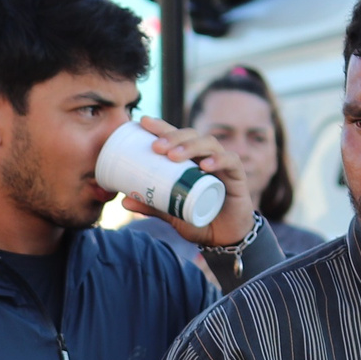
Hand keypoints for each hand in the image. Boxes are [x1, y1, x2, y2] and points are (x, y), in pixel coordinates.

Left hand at [114, 115, 256, 251]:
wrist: (223, 237)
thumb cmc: (197, 219)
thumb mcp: (170, 213)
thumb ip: (151, 206)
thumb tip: (123, 201)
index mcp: (189, 161)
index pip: (175, 137)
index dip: (161, 127)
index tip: (142, 122)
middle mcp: (205, 157)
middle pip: (191, 136)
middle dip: (173, 137)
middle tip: (156, 147)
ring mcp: (222, 164)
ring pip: (209, 144)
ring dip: (190, 147)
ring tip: (174, 156)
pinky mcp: (237, 176)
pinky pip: (230, 162)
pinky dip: (218, 160)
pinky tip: (204, 165)